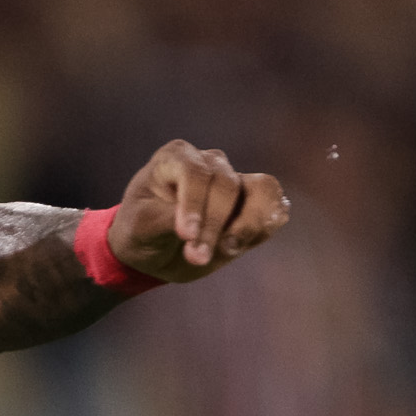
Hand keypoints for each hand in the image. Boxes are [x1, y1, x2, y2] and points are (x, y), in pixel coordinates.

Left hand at [108, 140, 288, 282]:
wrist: (153, 250)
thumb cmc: (140, 232)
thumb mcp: (139, 229)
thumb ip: (163, 222)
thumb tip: (190, 229)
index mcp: (176, 158)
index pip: (195, 173)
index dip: (194, 204)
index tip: (187, 236)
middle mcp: (210, 162)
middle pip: (228, 185)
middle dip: (214, 226)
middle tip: (196, 258)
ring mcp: (235, 180)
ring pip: (263, 189)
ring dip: (249, 224)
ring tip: (227, 249)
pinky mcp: (252, 202)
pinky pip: (276, 205)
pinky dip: (265, 225)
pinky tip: (242, 243)